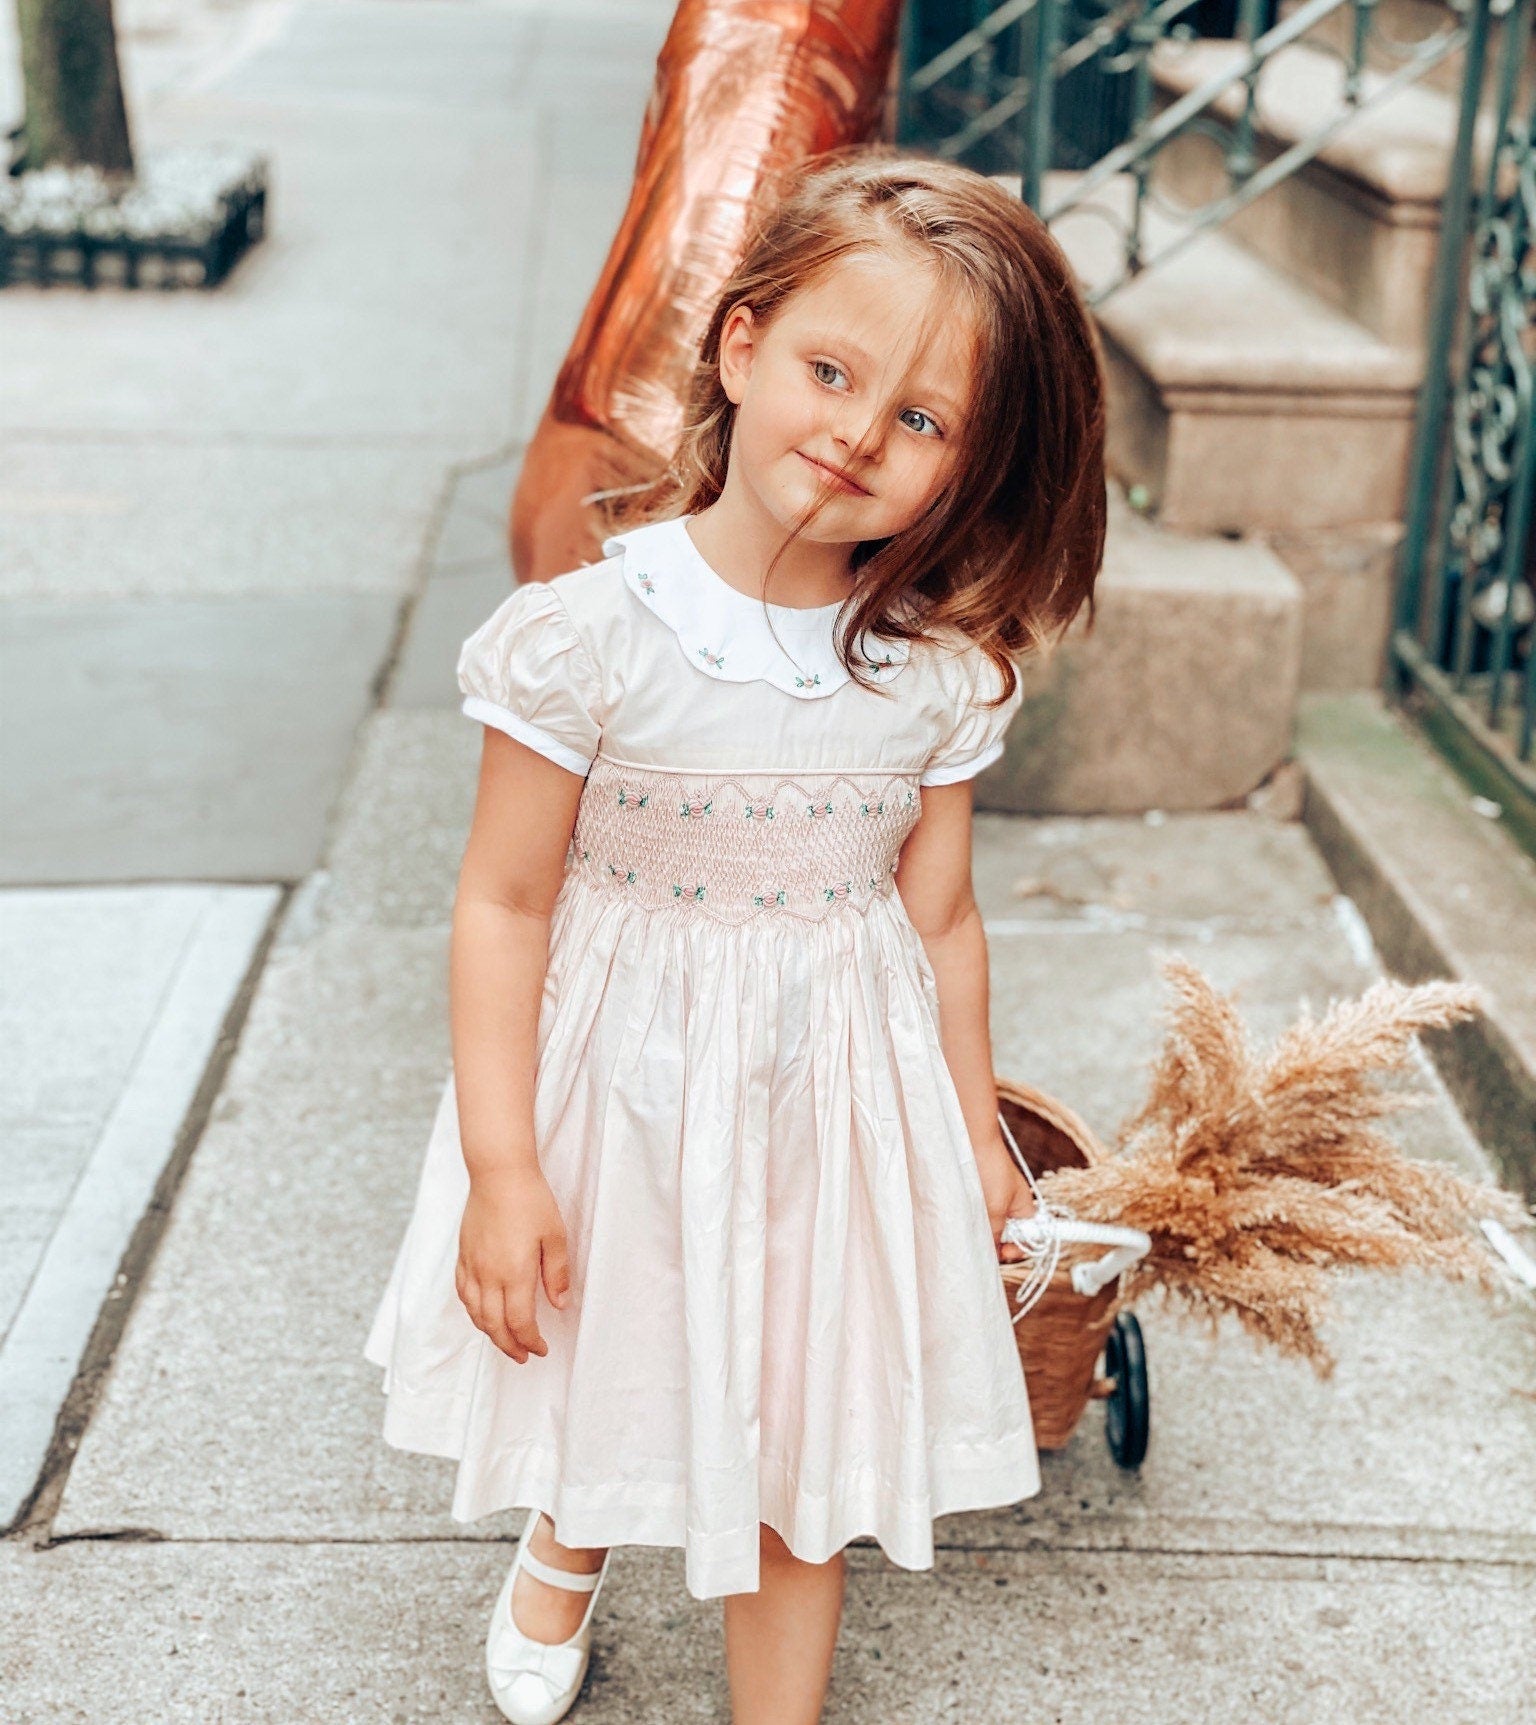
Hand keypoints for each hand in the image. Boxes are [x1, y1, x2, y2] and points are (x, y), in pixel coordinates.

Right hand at [456, 1167, 570, 1362]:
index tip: (541, 1349)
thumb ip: (556, 1274)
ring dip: (490, 1333)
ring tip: (505, 1340)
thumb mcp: (555, 1236)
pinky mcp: (463, 1255)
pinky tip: (481, 1312)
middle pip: (494, 1325)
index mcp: (514, 1273)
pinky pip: (462, 1292)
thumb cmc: (531, 1200)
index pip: (519, 1322)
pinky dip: (472, 1310)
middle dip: (509, 1346)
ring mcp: (473, 1266)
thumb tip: (559, 1305)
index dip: (530, 1341)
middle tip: (523, 1356)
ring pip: (475, 1313)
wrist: (498, 1173)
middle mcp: (489, 1275)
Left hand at [973, 1138, 1037, 1263]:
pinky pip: (976, 1215)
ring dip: (981, 1231)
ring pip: (989, 1227)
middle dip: (996, 1242)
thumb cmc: (990, 1169)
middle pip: (1006, 1236)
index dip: (1018, 1250)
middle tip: (983, 1243)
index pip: (1029, 1239)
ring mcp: (994, 1200)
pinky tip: (961, 1221)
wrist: (969, 1139)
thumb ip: (995, 1233)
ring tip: (969, 1231)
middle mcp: (1011, 1207)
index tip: (1004, 1253)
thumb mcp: (994, 1208)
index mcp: (1025, 1209)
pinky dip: (970, 1220)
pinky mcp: (976, 1195)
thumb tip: (992, 1254)